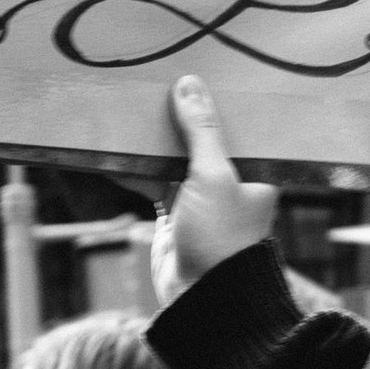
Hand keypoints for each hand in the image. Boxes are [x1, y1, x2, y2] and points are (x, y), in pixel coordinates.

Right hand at [150, 77, 279, 307]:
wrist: (202, 299)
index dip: (220, 99)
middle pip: (203, 137)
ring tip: (132, 107)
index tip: (199, 69)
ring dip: (153, 140)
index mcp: (256, 169)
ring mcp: (201, 197)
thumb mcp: (213, 175)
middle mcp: (231, 180)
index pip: (239, 124)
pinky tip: (113, 151)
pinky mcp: (174, 213)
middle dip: (181, 115)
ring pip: (174, 157)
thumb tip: (189, 84)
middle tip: (158, 80)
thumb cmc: (222, 237)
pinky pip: (153, 180)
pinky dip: (135, 169)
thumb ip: (200, 130)